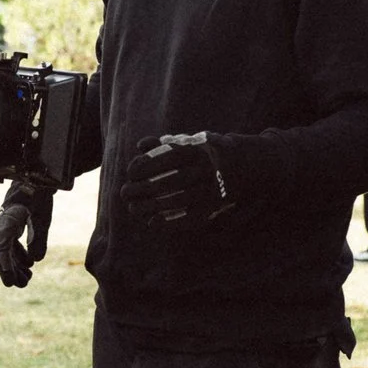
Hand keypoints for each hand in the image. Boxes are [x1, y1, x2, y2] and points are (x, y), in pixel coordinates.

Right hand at [0, 182, 52, 287]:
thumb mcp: (42, 217)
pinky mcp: (12, 226)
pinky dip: (19, 257)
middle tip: (20, 285)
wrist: (35, 178)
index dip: (5, 264)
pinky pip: (11, 246)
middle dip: (10, 270)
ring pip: (6, 251)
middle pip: (1, 253)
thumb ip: (39, 238)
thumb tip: (35, 260)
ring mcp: (6, 226)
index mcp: (7, 220)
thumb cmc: (38, 195)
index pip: (2, 246)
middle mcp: (2, 224)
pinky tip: (28, 266)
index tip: (10, 279)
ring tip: (27, 280)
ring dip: (15, 266)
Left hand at [120, 133, 235, 223]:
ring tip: (132, 209)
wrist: (243, 166)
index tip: (130, 172)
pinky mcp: (213, 209)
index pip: (169, 158)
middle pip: (173, 181)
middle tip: (124, 192)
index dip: (148, 165)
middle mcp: (207, 171)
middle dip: (144, 188)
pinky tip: (152, 223)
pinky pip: (191, 218)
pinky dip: (171, 223)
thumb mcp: (188, 144)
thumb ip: (164, 144)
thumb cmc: (203, 154)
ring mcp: (211, 191)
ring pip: (180, 201)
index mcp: (200, 152)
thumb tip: (141, 145)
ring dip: (152, 207)